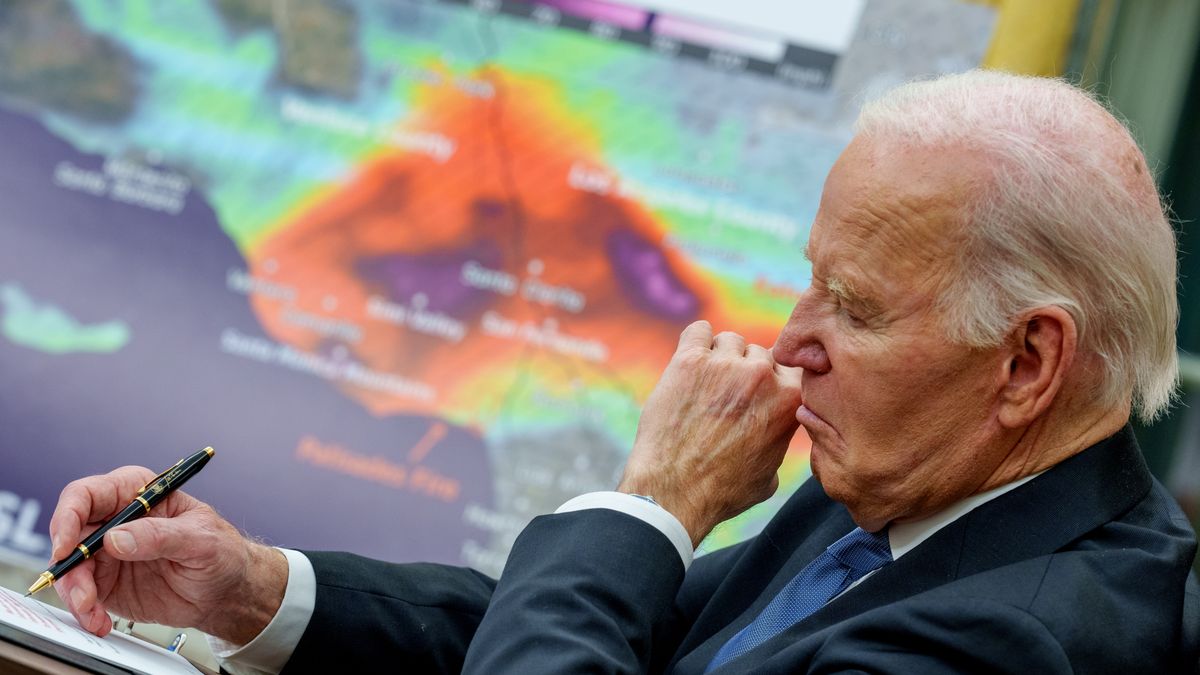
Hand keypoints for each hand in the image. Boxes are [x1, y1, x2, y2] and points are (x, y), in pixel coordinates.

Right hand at [47, 466, 287, 643]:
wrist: (227, 590)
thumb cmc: (221, 552)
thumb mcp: (201, 539)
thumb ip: (160, 536)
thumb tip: (116, 538)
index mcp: (137, 493)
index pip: (88, 494)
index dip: (68, 516)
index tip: (67, 545)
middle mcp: (115, 520)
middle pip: (69, 534)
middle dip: (70, 566)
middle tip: (84, 593)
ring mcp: (108, 552)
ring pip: (71, 568)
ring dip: (75, 594)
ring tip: (94, 613)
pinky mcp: (106, 582)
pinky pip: (81, 595)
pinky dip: (84, 610)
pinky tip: (100, 621)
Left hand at [619, 321, 803, 545]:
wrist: (675, 490)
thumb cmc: (723, 491)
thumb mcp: (770, 475)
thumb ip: (779, 442)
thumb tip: (776, 434)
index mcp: (791, 400)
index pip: (794, 368)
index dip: (776, 381)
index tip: (761, 392)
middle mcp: (763, 375)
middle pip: (760, 353)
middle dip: (746, 372)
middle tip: (726, 397)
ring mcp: (726, 365)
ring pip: (730, 340)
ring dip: (720, 357)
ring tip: (705, 385)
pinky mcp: (689, 360)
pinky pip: (698, 330)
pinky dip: (695, 342)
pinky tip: (689, 361)